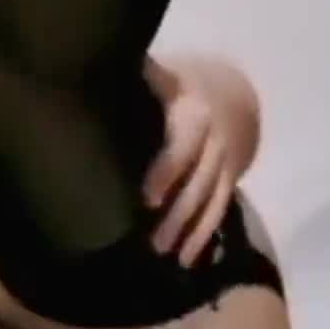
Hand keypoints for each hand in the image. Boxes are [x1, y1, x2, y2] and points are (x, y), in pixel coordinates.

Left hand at [142, 56, 259, 267]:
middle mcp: (213, 139)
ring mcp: (224, 162)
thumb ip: (140, 78)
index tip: (146, 197)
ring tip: (163, 254)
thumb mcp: (162, 73)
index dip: (168, 170)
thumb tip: (96, 70)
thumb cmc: (180, 83)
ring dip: (189, 229)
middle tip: (151, 239)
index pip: (182, 144)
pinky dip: (203, 235)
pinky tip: (186, 258)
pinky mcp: (229, 180)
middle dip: (177, 210)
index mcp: (193, 111)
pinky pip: (219, 209)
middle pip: (198, 179)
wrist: (233, 91)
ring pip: (209, 198)